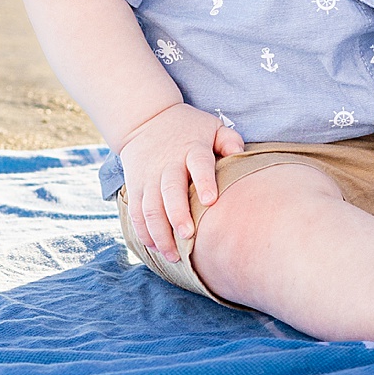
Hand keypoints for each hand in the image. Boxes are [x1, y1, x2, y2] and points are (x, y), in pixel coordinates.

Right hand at [117, 102, 243, 261]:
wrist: (145, 120)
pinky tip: (155, 247)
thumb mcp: (211, 126)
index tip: (210, 201)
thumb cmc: (189, 129)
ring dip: (160, 233)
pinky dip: (143, 232)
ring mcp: (148, 177)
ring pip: (149, 208)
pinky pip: (136, 213)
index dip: (204, 181)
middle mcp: (167, 164)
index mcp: (191, 148)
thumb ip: (228, 140)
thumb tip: (239, 153)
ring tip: (173, 255)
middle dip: (177, 215)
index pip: (199, 164)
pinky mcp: (134, 187)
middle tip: (188, 236)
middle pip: (170, 191)